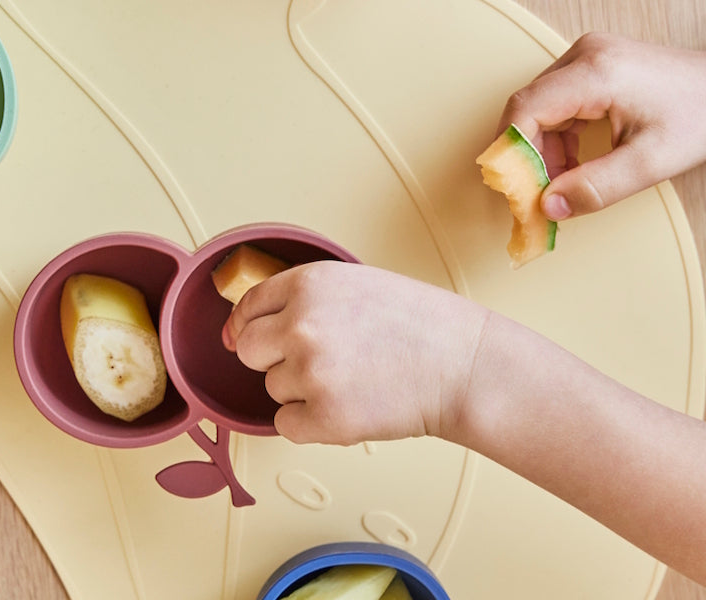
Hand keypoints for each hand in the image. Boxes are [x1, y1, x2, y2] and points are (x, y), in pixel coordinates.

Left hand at [221, 261, 487, 445]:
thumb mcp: (353, 283)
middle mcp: (301, 324)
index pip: (248, 306)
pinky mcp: (325, 417)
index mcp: (307, 284)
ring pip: (273, 388)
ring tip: (350, 378)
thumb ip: (303, 298)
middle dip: (270, 358)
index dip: (244, 325)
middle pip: (247, 350)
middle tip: (311, 361)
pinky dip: (309, 422)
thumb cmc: (419, 323)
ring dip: (300, 389)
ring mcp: (311, 371)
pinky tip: (346, 405)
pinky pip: (286, 424)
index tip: (242, 337)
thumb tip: (249, 324)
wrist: (464, 364)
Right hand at [499, 32, 705, 219]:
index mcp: (596, 72)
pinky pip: (556, 103)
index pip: (527, 108)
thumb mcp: (652, 161)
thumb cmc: (702, 115)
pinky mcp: (592, 66)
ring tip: (560, 184)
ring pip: (540, 108)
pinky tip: (571, 164)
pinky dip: (557, 138)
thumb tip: (549, 207)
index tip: (510, 187)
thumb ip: (597, 187)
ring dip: (543, 150)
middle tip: (535, 196)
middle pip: (529, 108)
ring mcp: (587, 57)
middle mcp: (584, 56)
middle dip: (528, 156)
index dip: (511, 150)